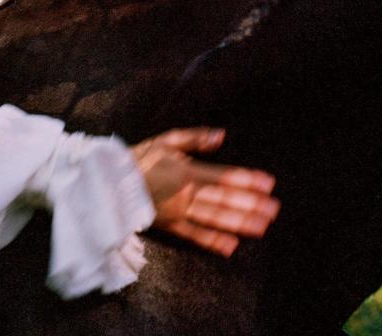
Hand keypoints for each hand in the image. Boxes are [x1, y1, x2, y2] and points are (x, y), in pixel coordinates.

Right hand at [131, 128, 279, 256]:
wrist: (106, 184)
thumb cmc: (138, 158)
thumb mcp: (166, 140)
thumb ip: (195, 138)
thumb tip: (222, 135)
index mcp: (185, 170)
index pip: (222, 176)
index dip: (247, 180)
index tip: (268, 184)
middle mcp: (184, 193)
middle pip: (223, 200)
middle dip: (251, 204)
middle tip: (274, 210)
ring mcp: (177, 212)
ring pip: (213, 219)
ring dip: (239, 223)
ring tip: (261, 227)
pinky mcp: (168, 227)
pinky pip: (193, 236)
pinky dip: (212, 241)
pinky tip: (230, 246)